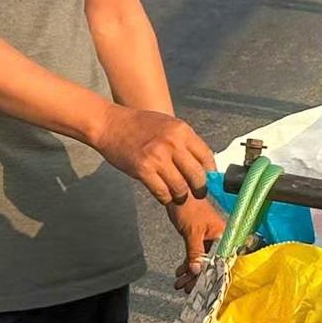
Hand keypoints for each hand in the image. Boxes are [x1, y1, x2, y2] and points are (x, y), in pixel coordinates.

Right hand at [88, 104, 215, 204]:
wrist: (110, 124)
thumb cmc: (139, 125)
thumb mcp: (168, 125)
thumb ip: (185, 142)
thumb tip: (203, 163)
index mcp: (182, 131)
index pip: (207, 156)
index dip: (211, 172)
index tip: (210, 180)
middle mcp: (172, 143)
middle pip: (197, 175)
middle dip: (200, 188)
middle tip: (197, 193)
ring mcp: (157, 157)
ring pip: (180, 187)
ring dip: (181, 195)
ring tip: (178, 195)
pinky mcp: (143, 169)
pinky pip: (162, 192)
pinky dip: (165, 198)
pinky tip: (164, 195)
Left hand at [168, 195, 226, 291]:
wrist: (177, 194)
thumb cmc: (189, 207)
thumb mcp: (192, 232)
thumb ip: (195, 253)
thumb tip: (197, 272)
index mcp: (224, 234)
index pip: (222, 259)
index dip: (213, 275)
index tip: (203, 288)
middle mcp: (220, 238)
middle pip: (211, 263)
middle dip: (198, 277)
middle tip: (187, 289)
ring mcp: (209, 239)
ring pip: (202, 261)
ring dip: (190, 273)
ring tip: (180, 283)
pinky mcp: (199, 238)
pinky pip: (195, 255)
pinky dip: (187, 264)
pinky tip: (179, 273)